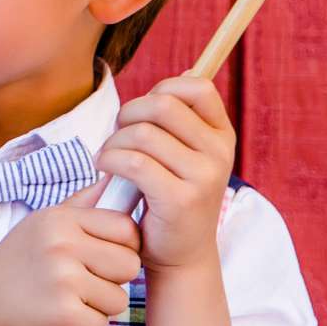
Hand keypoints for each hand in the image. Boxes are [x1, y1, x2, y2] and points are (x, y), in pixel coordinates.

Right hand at [0, 184, 143, 325]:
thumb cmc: (17, 264)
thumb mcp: (41, 225)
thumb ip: (81, 205)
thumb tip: (114, 178)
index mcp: (60, 220)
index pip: (125, 228)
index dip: (122, 245)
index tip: (102, 255)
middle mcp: (61, 245)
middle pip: (130, 264)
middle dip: (114, 278)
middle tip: (82, 281)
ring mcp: (63, 279)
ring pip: (120, 298)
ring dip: (99, 305)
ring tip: (67, 298)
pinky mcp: (65, 314)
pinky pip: (103, 323)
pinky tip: (60, 315)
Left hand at [96, 74, 233, 272]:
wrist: (177, 255)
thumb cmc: (167, 195)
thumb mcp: (184, 153)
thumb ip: (181, 118)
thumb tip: (188, 70)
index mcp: (221, 136)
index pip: (198, 87)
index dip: (163, 89)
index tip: (145, 113)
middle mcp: (219, 153)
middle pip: (162, 104)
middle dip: (128, 115)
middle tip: (119, 137)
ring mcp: (204, 177)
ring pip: (143, 133)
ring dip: (114, 142)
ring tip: (110, 158)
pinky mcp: (180, 199)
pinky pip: (133, 162)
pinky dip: (109, 160)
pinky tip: (105, 169)